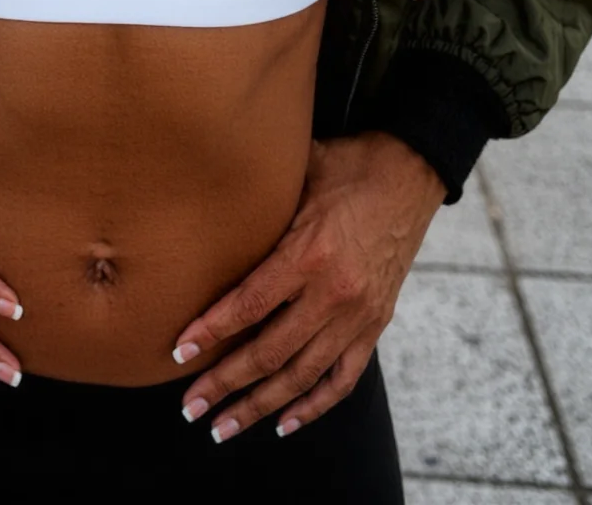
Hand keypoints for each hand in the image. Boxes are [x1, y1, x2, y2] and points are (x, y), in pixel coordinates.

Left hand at [173, 131, 446, 441]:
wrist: (412, 172)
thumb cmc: (348, 166)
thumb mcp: (298, 174)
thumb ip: (258, 198)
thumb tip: (206, 195)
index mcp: (309, 254)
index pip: (249, 305)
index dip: (211, 333)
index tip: (179, 352)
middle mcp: (334, 294)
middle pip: (269, 352)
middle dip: (224, 383)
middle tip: (190, 406)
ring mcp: (358, 316)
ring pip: (301, 376)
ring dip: (260, 405)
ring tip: (224, 426)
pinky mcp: (376, 324)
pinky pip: (343, 378)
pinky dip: (314, 405)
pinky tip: (285, 422)